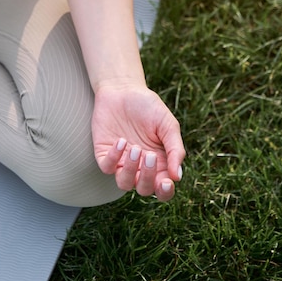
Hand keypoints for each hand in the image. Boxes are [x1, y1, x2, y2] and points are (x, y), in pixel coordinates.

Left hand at [92, 85, 184, 201]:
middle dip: (147, 178)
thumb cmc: (148, 106)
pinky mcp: (104, 153)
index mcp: (159, 163)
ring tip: (135, 148)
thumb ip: (175, 149)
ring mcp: (121, 162)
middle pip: (144, 189)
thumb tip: (177, 176)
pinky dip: (114, 157)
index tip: (166, 182)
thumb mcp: (168, 125)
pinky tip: (121, 140)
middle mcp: (139, 167)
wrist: (123, 89)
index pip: (163, 188)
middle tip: (149, 156)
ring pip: (124, 183)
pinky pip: (107, 167)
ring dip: (130, 170)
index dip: (165, 192)